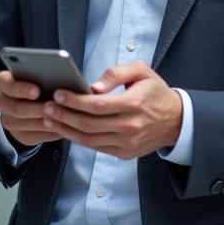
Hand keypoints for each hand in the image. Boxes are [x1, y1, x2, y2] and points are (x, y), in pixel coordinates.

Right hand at [0, 71, 55, 149]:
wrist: (24, 103)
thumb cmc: (35, 83)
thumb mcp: (35, 75)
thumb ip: (42, 75)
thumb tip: (60, 76)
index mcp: (4, 82)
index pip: (7, 84)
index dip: (21, 88)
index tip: (36, 91)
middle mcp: (2, 102)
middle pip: (18, 108)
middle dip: (37, 108)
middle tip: (53, 107)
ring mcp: (8, 120)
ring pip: (26, 124)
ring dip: (44, 122)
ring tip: (60, 118)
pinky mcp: (18, 135)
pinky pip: (33, 136)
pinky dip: (49, 132)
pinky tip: (62, 128)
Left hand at [42, 60, 182, 160]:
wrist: (176, 120)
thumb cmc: (156, 92)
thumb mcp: (142, 71)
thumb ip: (117, 73)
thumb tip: (93, 86)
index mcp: (134, 104)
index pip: (98, 105)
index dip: (74, 101)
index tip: (58, 94)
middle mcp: (131, 126)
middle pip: (89, 124)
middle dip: (63, 116)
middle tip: (47, 107)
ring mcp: (128, 143)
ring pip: (89, 140)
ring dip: (66, 130)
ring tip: (50, 120)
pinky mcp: (125, 153)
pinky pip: (96, 147)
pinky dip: (78, 139)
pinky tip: (66, 129)